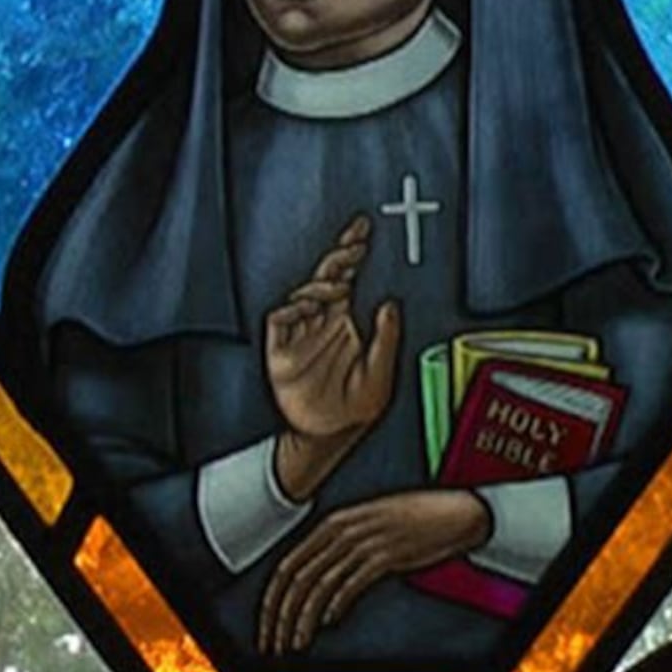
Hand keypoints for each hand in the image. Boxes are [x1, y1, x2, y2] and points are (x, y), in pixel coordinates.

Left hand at [257, 490, 491, 653]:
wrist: (451, 512)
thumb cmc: (410, 519)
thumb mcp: (365, 524)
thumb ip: (339, 545)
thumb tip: (318, 582)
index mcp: (333, 522)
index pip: (288, 564)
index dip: (272, 600)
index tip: (267, 625)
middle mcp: (343, 531)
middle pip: (298, 579)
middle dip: (280, 616)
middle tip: (274, 643)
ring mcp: (363, 542)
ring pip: (320, 586)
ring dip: (303, 621)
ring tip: (296, 643)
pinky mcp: (384, 556)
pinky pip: (351, 585)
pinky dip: (335, 606)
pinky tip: (329, 622)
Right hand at [266, 215, 401, 447]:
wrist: (328, 437)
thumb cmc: (355, 409)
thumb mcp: (381, 374)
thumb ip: (386, 337)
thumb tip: (390, 305)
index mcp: (346, 324)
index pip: (349, 280)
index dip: (354, 255)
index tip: (363, 234)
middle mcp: (323, 323)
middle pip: (328, 278)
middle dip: (339, 255)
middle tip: (352, 241)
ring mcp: (302, 335)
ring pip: (305, 293)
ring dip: (321, 284)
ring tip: (338, 286)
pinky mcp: (282, 351)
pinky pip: (280, 320)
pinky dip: (292, 309)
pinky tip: (308, 306)